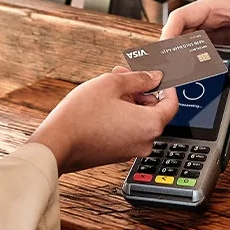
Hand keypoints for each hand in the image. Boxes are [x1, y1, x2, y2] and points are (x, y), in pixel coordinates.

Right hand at [27, 69, 179, 172]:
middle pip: (154, 111)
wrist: (57, 144)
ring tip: (108, 87)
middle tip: (123, 75)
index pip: (172, 103)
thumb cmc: (82, 116)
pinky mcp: (117, 154)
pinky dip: (121, 116)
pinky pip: (128, 130)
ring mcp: (131, 150)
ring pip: (139, 120)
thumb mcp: (112, 84)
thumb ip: (138, 78)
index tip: (155, 76)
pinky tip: (103, 104)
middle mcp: (145, 141)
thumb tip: (155, 77)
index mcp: (150, 125)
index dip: (165, 86)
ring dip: (129, 102)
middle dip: (141, 91)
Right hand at [160, 0, 229, 93]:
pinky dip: (191, 63)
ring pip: (185, 42)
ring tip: (175, 77)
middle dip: (171, 52)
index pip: (180, 17)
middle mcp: (210, 14)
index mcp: (216, 6)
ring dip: (179, 59)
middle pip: (178, 32)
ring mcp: (212, 27)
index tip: (165, 55)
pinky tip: (190, 77)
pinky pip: (197, 50)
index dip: (168, 36)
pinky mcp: (218, 39)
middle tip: (167, 73)